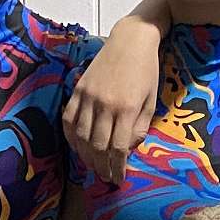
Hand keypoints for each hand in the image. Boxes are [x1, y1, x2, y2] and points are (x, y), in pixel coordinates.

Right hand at [64, 33, 161, 183]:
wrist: (131, 40)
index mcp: (126, 109)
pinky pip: (68, 119)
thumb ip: (139, 128)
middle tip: (105, 177)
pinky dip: (71, 137)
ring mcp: (88, 96)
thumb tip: (127, 150)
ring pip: (81, 136)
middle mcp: (104, 104)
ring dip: (85, 156)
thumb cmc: (146, 71)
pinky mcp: (78, 89)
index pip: (117, 149)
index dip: (117, 168)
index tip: (118, 179)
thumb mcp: (151, 101)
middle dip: (101, 167)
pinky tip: (77, 146)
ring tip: (92, 166)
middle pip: (97, 147)